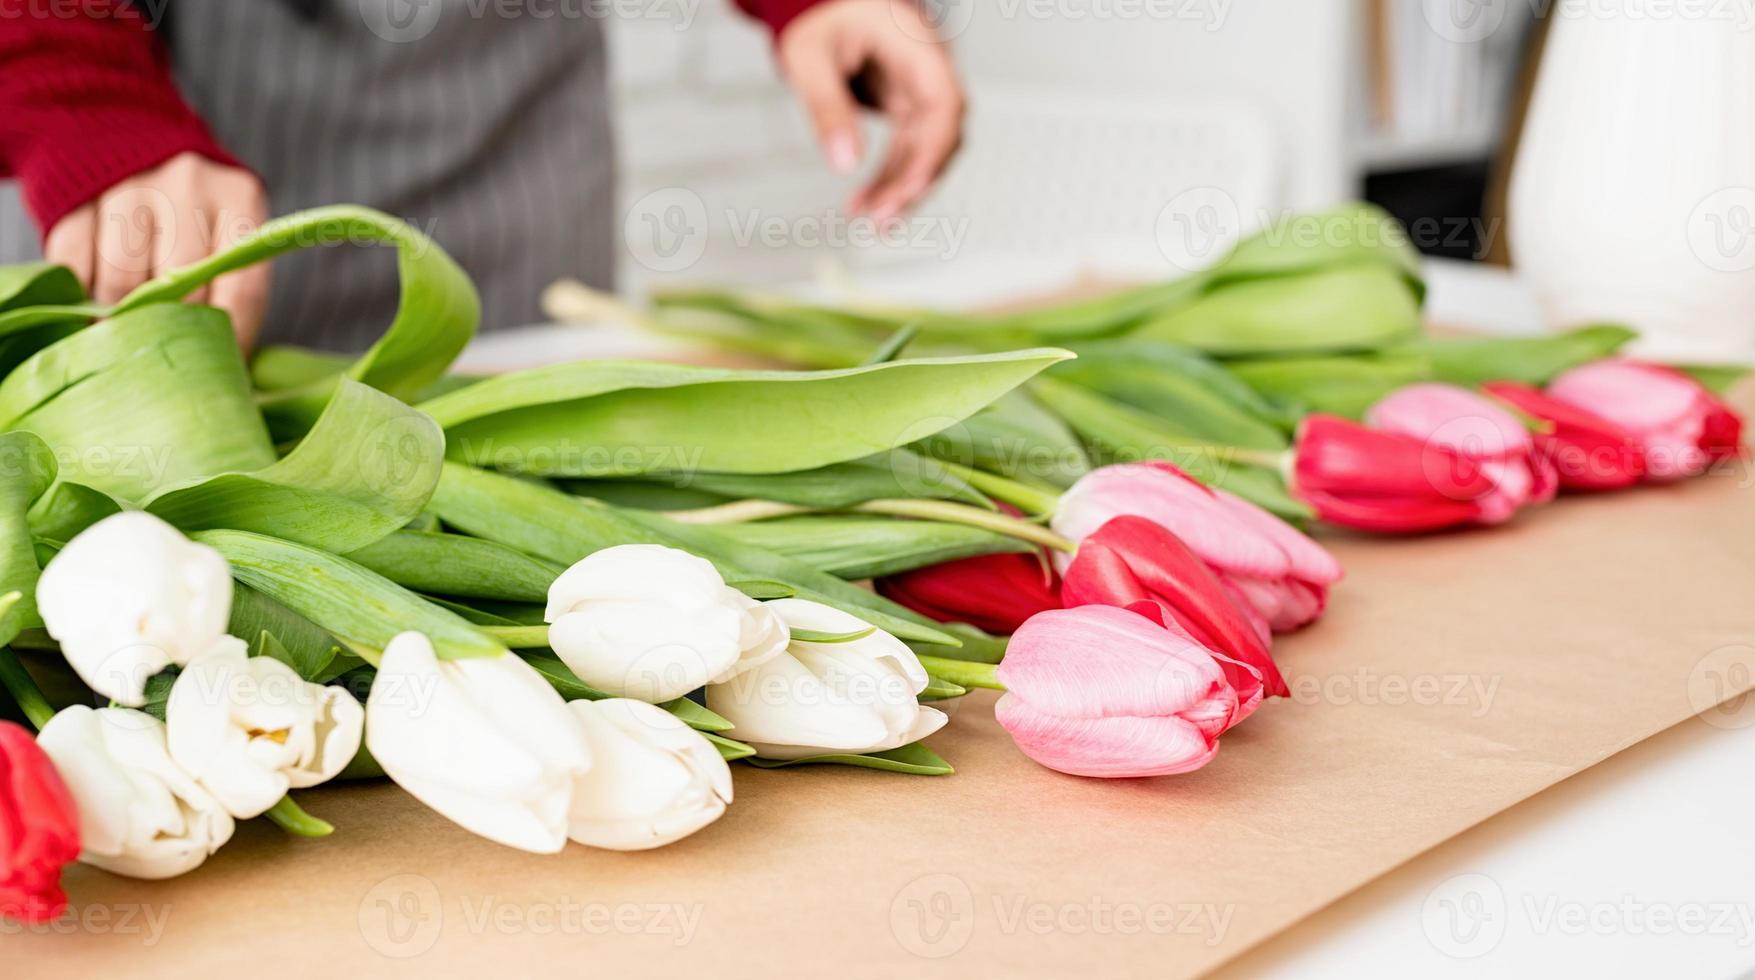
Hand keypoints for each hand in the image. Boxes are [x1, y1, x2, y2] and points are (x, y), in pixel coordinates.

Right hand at [44, 152, 270, 349]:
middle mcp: (188, 184)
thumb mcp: (225, 228)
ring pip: (124, 282)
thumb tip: (231, 365)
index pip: (243, 287)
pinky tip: (92, 299)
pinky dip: (83, 293)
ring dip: (122, 316)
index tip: (220, 367)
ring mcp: (127, 186)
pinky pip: (75, 267)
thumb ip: (231, 284)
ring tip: (125, 330)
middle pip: (182, 284)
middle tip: (166, 353)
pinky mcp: (74, 198)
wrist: (120, 133)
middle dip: (173, 328)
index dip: (232, 338)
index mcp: (239, 198)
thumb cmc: (187, 205)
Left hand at [778, 0, 964, 221]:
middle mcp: (927, 71)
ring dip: (900, 188)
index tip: (908, 188)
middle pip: (940, 135)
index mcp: (916, 47)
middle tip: (881, 218)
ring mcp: (919, 90)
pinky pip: (907, 149)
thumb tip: (844, 164)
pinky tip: (868, 201)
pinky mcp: (906, 107)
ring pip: (925, 150)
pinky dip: (889, 177)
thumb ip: (827, 108)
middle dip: (913, 182)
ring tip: (869, 218)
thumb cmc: (821, 17)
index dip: (933, 152)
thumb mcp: (810, 59)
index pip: (945, 105)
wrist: (822, 5)